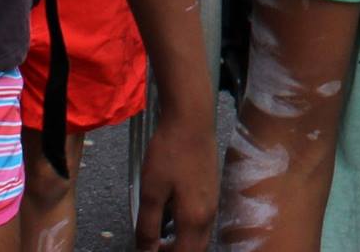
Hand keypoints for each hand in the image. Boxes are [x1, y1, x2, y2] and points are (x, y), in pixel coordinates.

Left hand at [136, 96, 217, 250]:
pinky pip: (202, 221)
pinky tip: (172, 217)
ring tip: (160, 239)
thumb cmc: (170, 152)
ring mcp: (213, 201)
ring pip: (200, 236)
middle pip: (196, 250)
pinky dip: (188, 230)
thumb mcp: (151, 191)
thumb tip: (146, 251)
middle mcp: (208, 214)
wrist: (191, 120)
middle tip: (154, 250)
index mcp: (194, 219)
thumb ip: (148, 226)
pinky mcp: (211, 189)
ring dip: (183, 244)